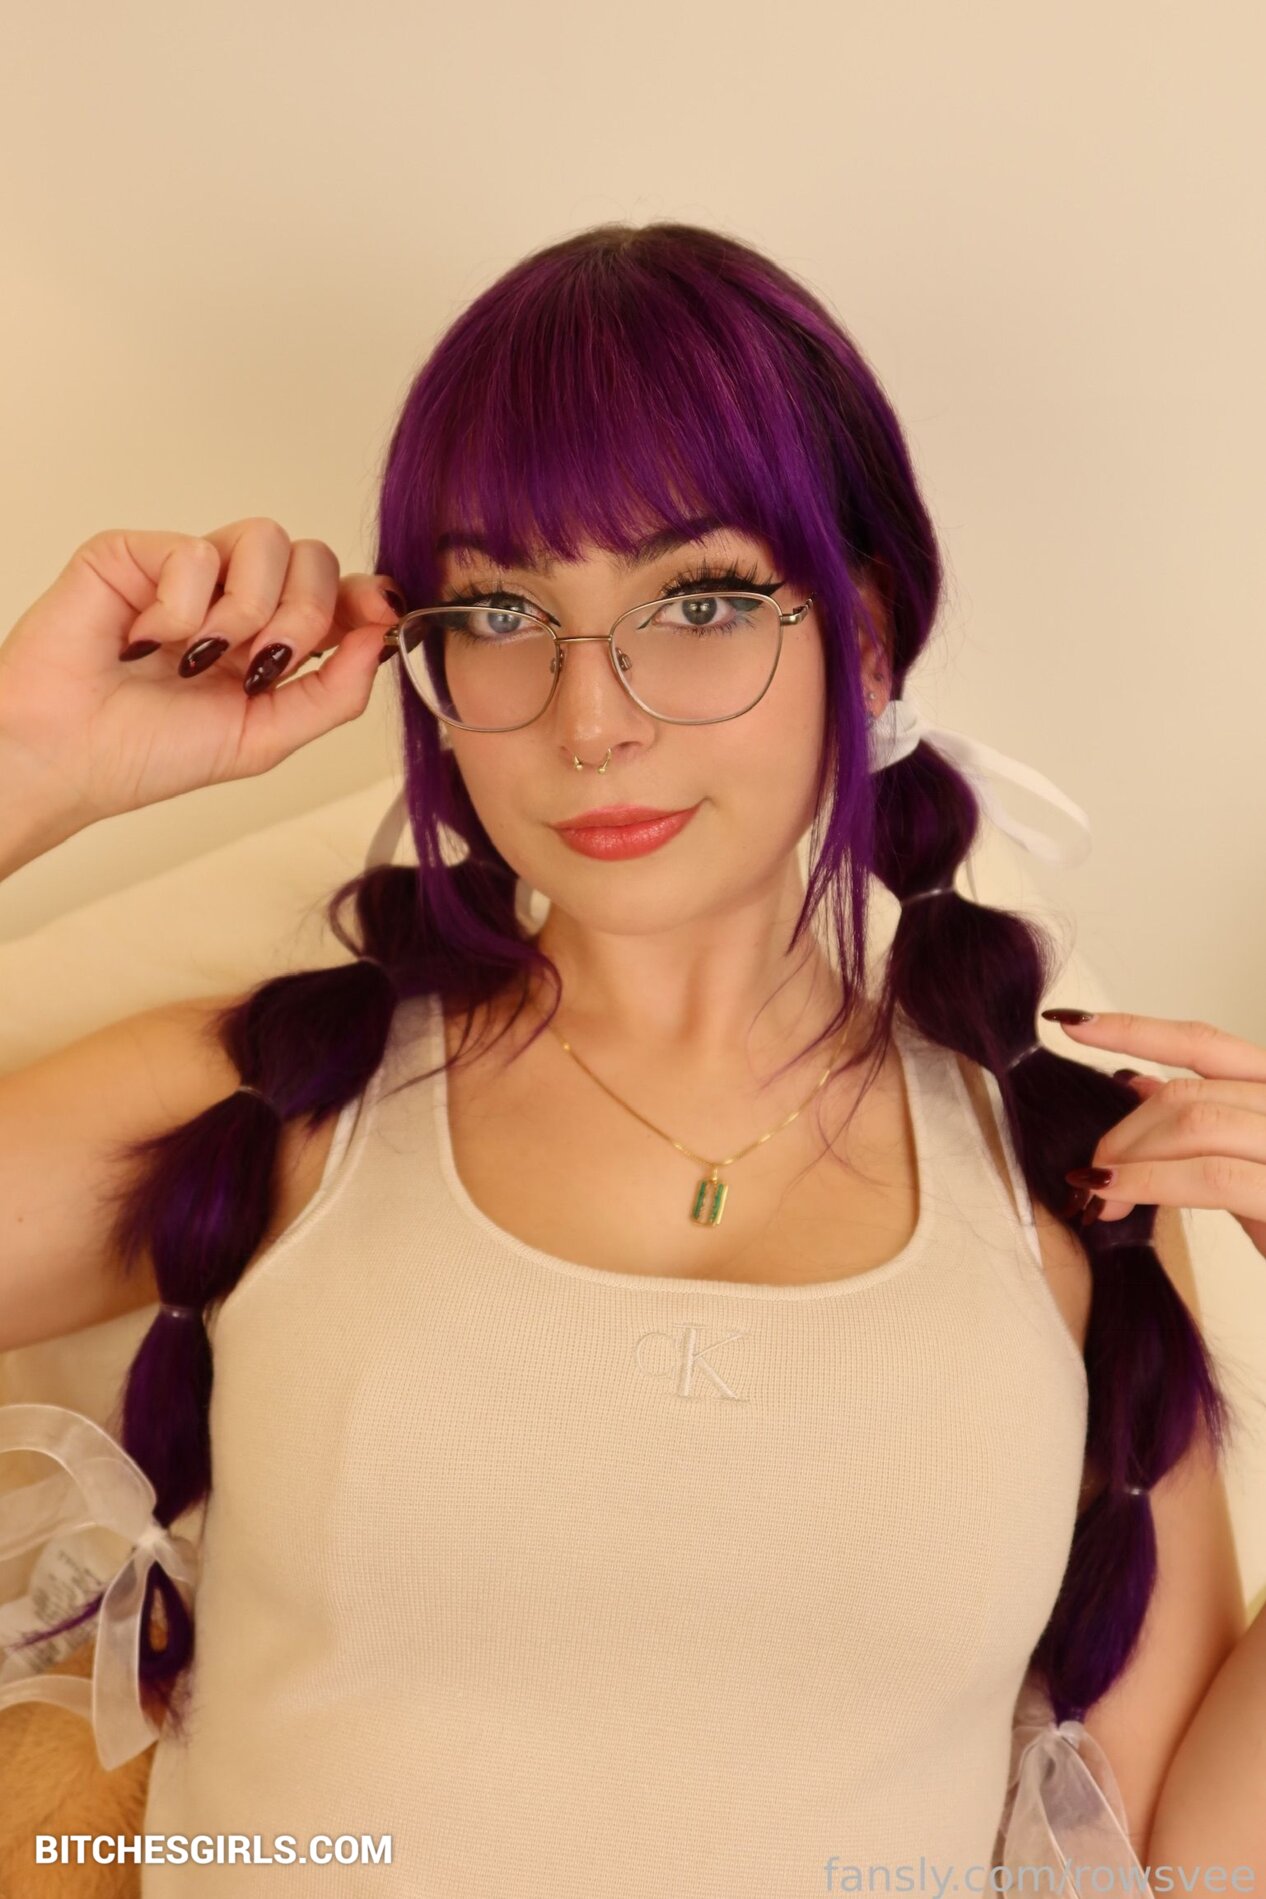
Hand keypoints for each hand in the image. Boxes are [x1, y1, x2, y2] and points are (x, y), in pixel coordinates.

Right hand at [0, 519, 404, 833]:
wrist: (69, 756)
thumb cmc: (150, 753)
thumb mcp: (265, 737)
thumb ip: (335, 692)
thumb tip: (384, 637)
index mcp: (269, 638)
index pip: (338, 591)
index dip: (364, 597)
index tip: (380, 613)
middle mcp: (234, 596)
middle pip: (313, 556)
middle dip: (304, 615)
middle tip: (260, 664)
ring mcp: (187, 570)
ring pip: (266, 539)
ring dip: (244, 611)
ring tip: (198, 657)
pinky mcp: (137, 550)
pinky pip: (197, 552)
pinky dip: (181, 609)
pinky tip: (145, 639)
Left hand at [1048, 1010, 1265, 1262]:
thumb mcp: (1249, 1165)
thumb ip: (1203, 1121)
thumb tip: (1135, 1081)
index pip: (1205, 1043)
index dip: (1133, 1029)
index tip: (1070, 1022)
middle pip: (1187, 1092)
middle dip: (1123, 1130)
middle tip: (1089, 1172)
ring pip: (1193, 1122)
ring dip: (1129, 1156)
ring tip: (1096, 1190)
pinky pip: (1210, 1175)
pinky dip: (1151, 1181)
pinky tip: (1115, 1194)